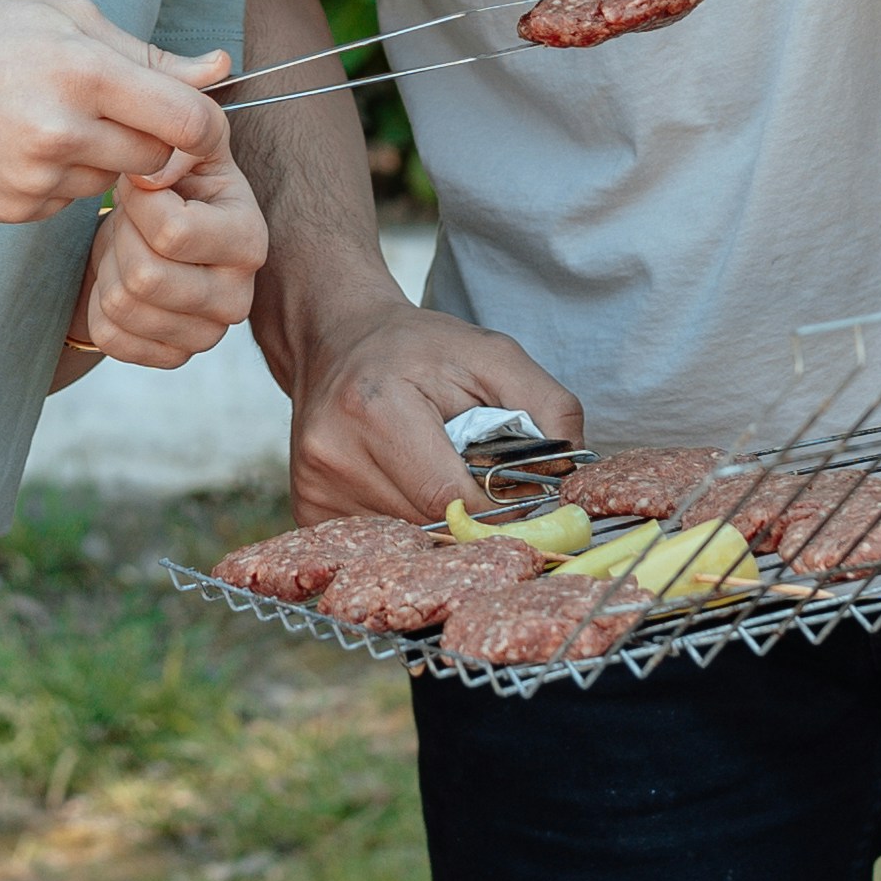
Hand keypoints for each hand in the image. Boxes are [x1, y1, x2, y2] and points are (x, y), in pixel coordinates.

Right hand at [0, 0, 231, 223]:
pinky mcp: (16, 210)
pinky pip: (69, 202)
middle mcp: (64, 130)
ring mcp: (37, 177)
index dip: (205, 126)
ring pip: (112, 181)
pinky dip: (59, 179)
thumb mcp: (68, 20)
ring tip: (48, 120)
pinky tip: (19, 145)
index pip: (190, 121)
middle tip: (106, 109)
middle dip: (147, 139)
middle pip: (157, 159)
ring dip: (100, 158)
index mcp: (85, 71)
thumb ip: (150, 55)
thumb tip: (223, 67)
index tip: (192, 121)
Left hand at [76, 136, 268, 370]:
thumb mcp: (182, 147)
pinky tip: (121, 281)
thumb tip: (152, 178)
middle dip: (122, 238)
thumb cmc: (173, 186)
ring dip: (110, 268)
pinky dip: (98, 303)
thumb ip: (176, 142)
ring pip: (122, 306)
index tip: (142, 187)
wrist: (150, 234)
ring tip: (128, 248)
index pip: (173, 233)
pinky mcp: (171, 358)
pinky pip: (109, 336)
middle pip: (145, 277)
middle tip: (130, 222)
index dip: (139, 202)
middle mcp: (238, 298)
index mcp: (250, 240)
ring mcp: (207, 336)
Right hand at [281, 297, 585, 525]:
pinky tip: (411, 491)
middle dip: (472, 520)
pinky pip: (377, 544)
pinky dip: (406, 528)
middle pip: (428, 527)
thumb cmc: (418, 348)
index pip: (452, 498)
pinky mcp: (306, 508)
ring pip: (404, 543)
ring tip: (441, 479)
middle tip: (490, 492)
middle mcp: (332, 451)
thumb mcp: (494, 354)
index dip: (499, 512)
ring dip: (437, 526)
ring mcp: (313, 485)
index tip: (527, 507)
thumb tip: (574, 480)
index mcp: (376, 407)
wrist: (336, 336)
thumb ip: (549, 407)